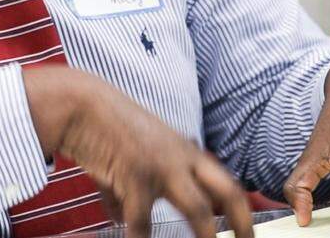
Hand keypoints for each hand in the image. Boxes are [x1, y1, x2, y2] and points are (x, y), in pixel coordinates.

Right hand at [23, 66, 253, 237]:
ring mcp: (163, 166)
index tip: (246, 234)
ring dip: (206, 236)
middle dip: (242, 223)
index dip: (241, 211)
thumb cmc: (104, 129)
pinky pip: (142, 220)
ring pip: (198, 210)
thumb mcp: (130, 158)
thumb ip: (129, 191)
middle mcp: (182, 158)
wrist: (83, 106)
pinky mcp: (137, 174)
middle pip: (228, 192)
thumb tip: (120, 218)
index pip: (226, 183)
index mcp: (185, 152)